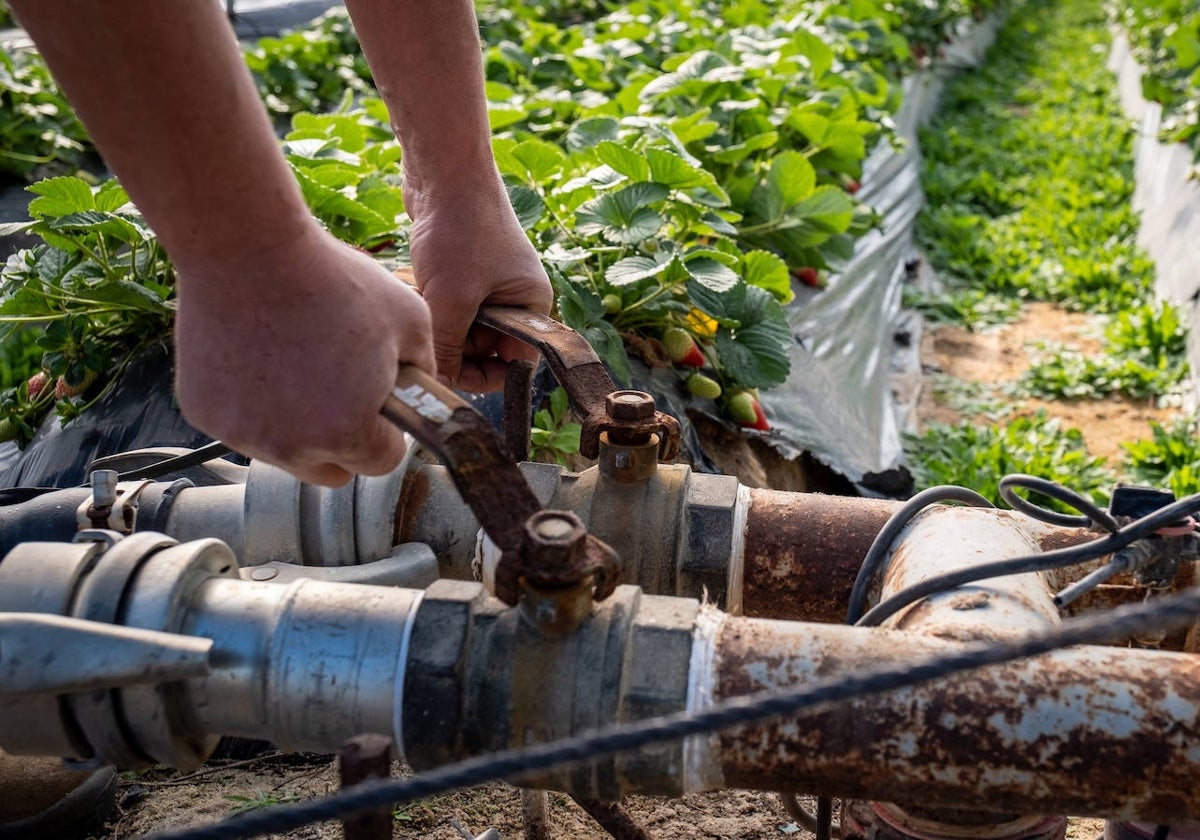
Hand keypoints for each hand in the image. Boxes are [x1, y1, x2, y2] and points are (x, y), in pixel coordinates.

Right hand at [173, 230, 434, 486]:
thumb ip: (425, 371)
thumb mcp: (411, 320)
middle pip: (330, 470)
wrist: (247, 249)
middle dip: (343, 441)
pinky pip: (242, 424)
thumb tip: (420, 394)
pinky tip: (260, 355)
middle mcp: (292, 447)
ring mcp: (242, 434)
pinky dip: (253, 403)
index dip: (386, 434)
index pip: (379, 463)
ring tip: (298, 364)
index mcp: (348, 432)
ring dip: (296, 425)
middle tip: (341, 391)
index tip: (380, 407)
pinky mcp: (204, 414)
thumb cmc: (333, 280)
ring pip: (284, 450)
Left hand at [404, 173, 551, 391]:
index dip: (483, 375)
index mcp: (531, 306)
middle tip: (426, 330)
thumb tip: (437, 387)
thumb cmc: (461, 229)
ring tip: (416, 296)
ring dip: (434, 320)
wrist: (444, 168)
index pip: (515, 363)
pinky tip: (410, 281)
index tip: (449, 375)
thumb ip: (446, 348)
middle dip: (451, 344)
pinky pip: (444, 302)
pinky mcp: (460, 269)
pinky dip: (426, 299)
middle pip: (483, 348)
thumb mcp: (453, 298)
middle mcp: (514, 297)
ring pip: (458, 326)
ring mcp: (486, 282)